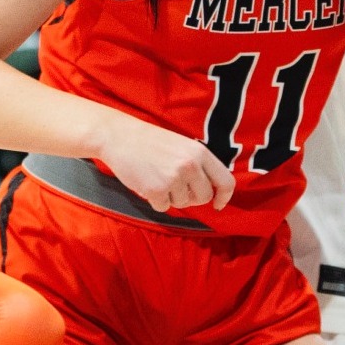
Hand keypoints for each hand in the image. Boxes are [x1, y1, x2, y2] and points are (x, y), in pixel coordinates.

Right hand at [96, 114, 235, 212]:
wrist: (119, 136)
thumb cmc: (150, 142)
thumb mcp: (182, 146)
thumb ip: (198, 165)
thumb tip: (209, 192)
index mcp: (200, 153)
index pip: (226, 182)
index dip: (223, 197)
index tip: (217, 204)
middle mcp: (190, 165)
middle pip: (203, 197)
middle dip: (191, 198)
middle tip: (176, 189)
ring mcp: (173, 178)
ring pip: (182, 203)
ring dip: (170, 197)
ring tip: (157, 178)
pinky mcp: (156, 190)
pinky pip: (163, 207)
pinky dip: (155, 201)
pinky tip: (146, 183)